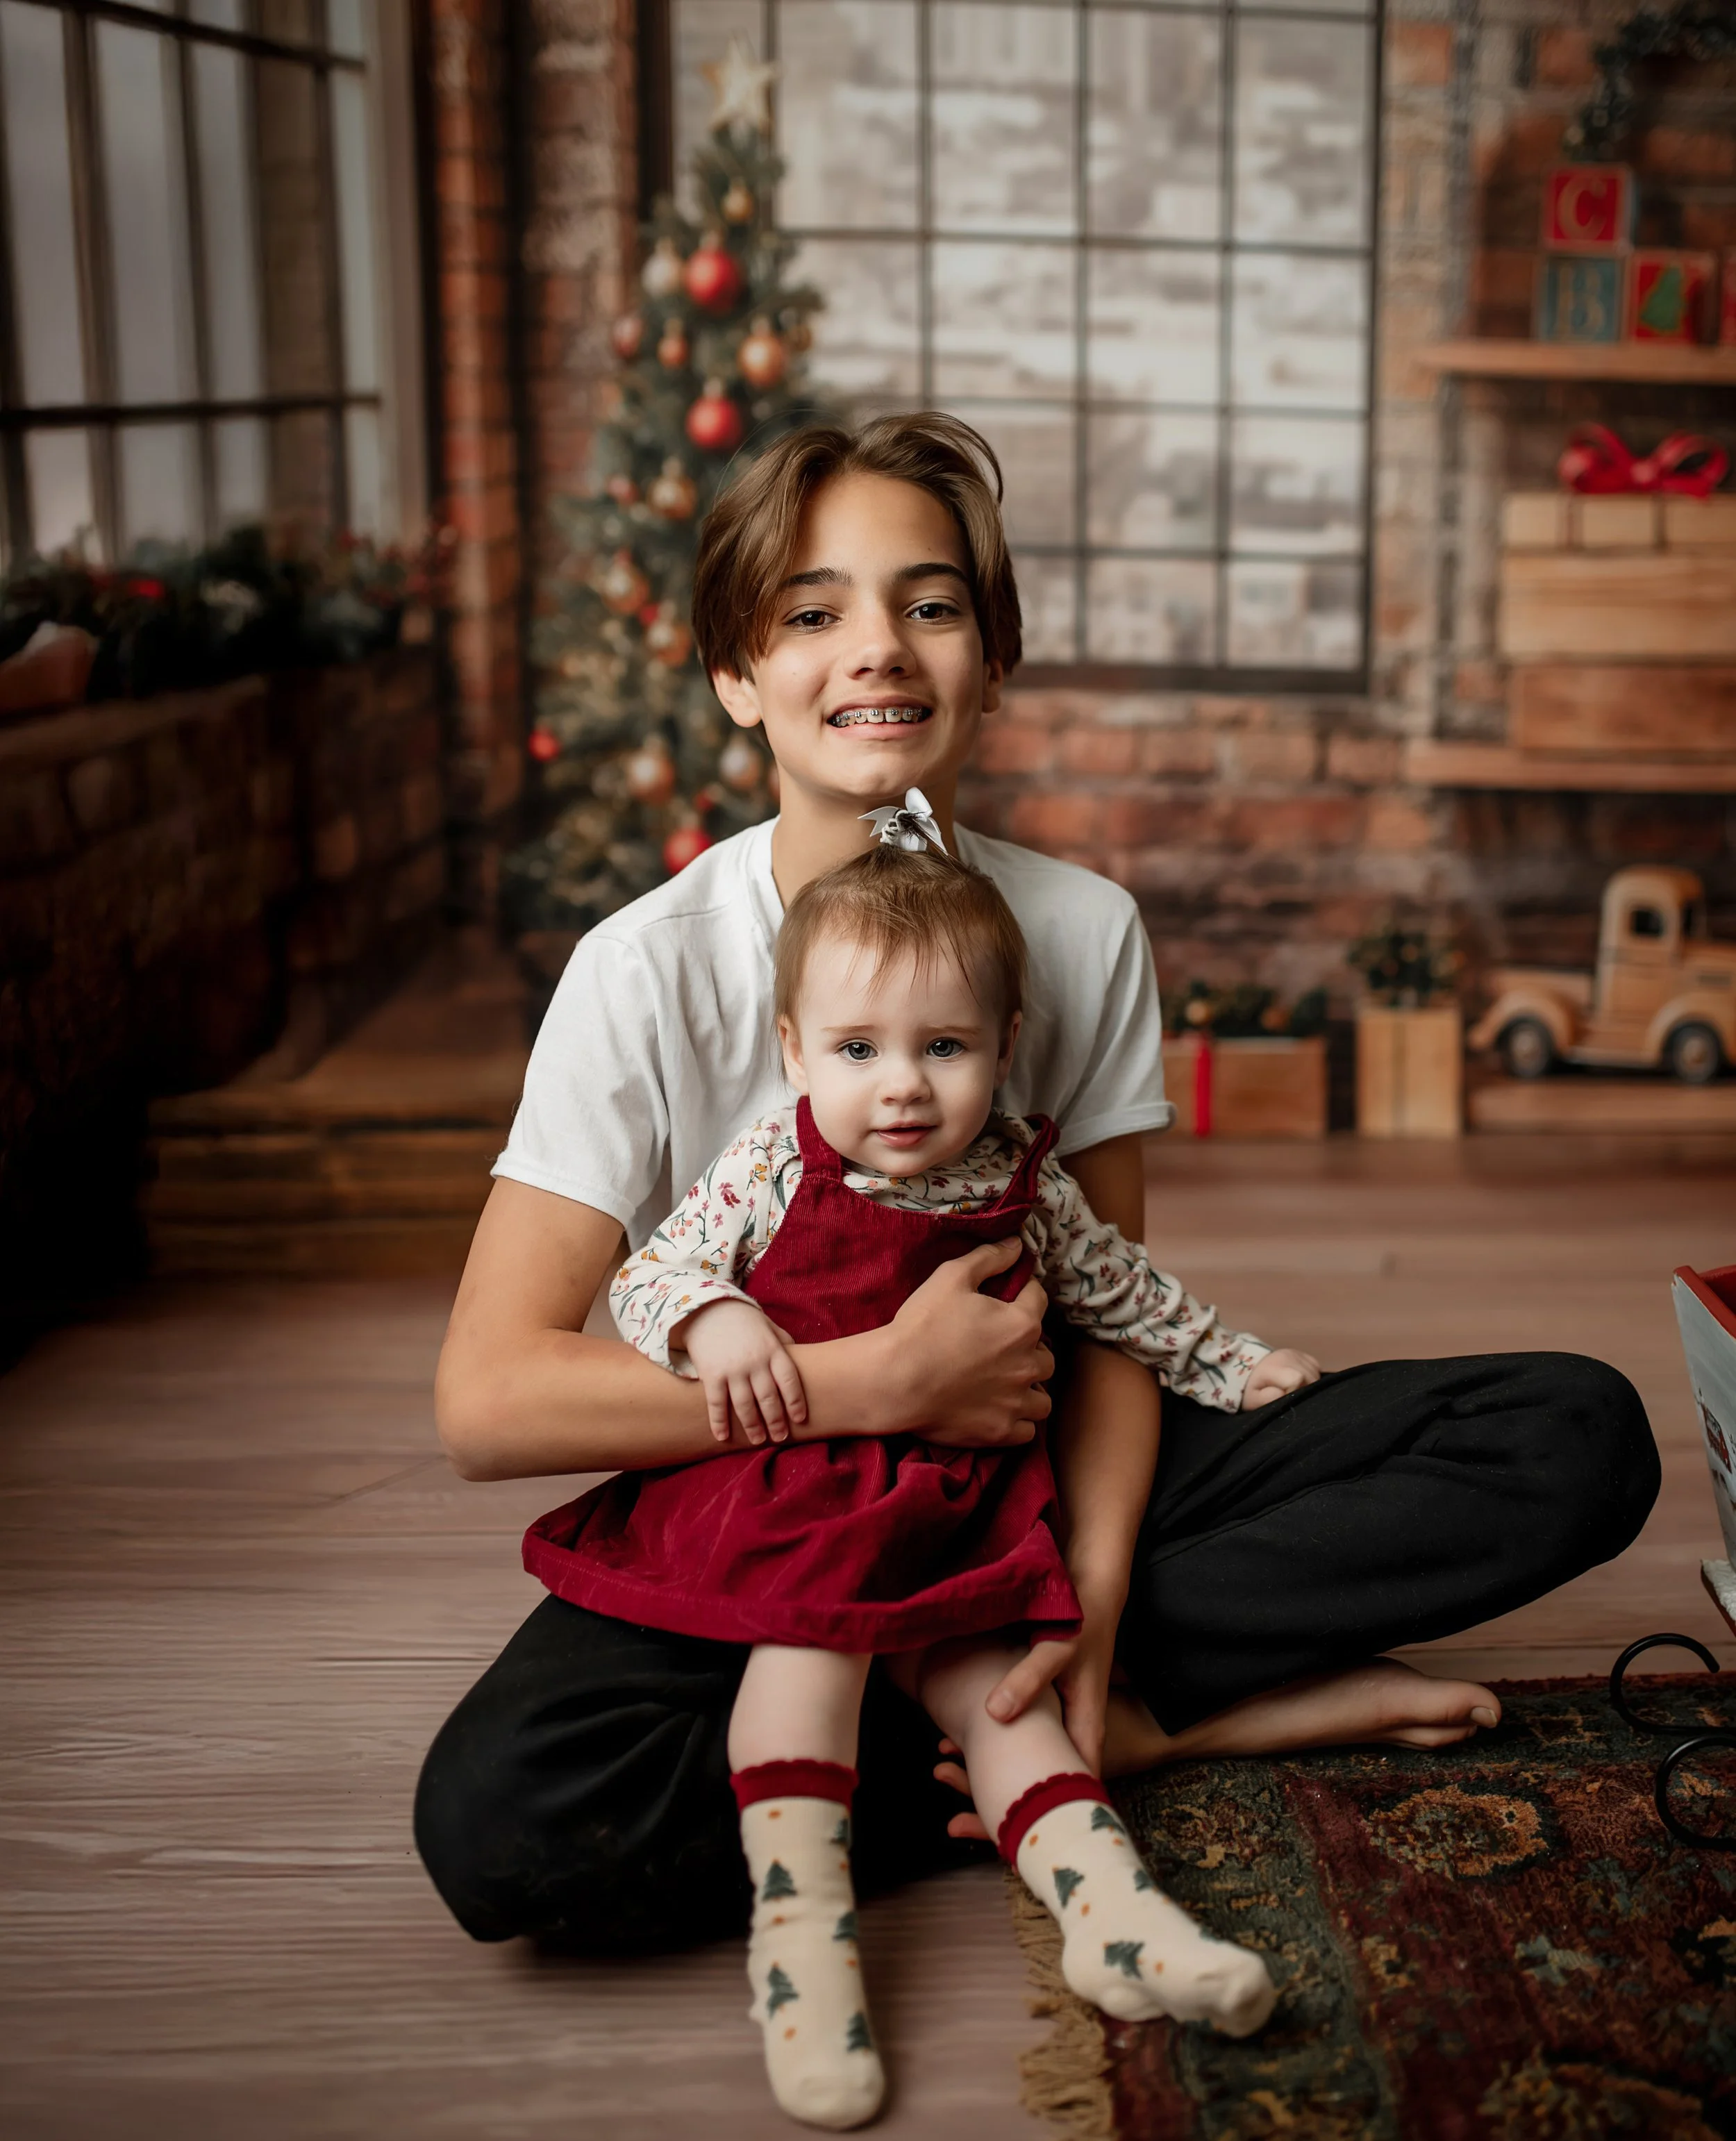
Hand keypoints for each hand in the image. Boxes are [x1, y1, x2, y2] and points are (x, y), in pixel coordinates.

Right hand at [680, 1300, 806, 1444]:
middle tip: (780, 1437)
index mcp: (772, 1350)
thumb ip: (782, 1342)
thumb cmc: (741, 1319)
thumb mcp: (767, 1325)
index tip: (799, 1419)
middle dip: (776, 1421)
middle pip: (769, 1398)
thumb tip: (798, 1355)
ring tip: (759, 1440)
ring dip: (753, 1426)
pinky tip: (722, 1436)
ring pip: (745, 1406)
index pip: (790, 1380)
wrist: (706, 1308)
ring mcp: (732, 1370)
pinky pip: (716, 1404)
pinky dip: (719, 1422)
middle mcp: (755, 1362)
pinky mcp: (711, 1375)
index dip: (796, 1402)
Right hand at [884, 1240, 1052, 1448]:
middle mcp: (1028, 1364)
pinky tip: (999, 1409)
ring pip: (1043, 1397)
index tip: (1006, 1297)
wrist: (895, 1380)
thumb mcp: (951, 1277)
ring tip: (1006, 1383)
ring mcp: (1016, 1402)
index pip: (1039, 1299)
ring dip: (1030, 1388)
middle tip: (1000, 1346)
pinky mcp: (1001, 1432)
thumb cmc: (922, 1325)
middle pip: (1046, 1352)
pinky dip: (1018, 1420)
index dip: (1022, 1293)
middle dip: (1029, 1347)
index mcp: (1022, 1324)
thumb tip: (1017, 1245)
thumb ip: (989, 1258)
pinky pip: (1028, 1430)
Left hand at [932, 1587, 1123, 1841]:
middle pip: (1039, 1795)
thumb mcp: (1055, 1649)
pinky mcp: (1041, 1719)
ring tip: (941, 1774)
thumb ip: (1027, 1678)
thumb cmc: (1080, 1625)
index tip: (998, 1837)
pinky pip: (1012, 1749)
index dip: (1035, 1820)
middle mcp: (1072, 1740)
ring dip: (982, 1781)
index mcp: (1084, 1732)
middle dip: (996, 1813)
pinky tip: (949, 1747)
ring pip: (1021, 1774)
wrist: (1093, 1601)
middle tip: (953, 1822)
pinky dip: (981, 1754)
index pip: (1068, 1795)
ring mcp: (1056, 1732)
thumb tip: (993, 1714)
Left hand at [1241, 1347, 1321, 1408]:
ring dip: (1309, 1384)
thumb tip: (1282, 1393)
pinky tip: (1302, 1382)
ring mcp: (1296, 1354)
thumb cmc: (1252, 1388)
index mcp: (1274, 1367)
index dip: (1295, 1392)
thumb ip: (1266, 1398)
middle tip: (1291, 1395)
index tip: (1286, 1398)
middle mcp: (1287, 1357)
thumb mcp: (1253, 1399)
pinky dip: (1312, 1377)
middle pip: (1309, 1377)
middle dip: (1304, 1390)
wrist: (1250, 1369)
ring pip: (1314, 1373)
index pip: (1297, 1379)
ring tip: (1295, 1389)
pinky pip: (1315, 1367)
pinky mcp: (1302, 1354)